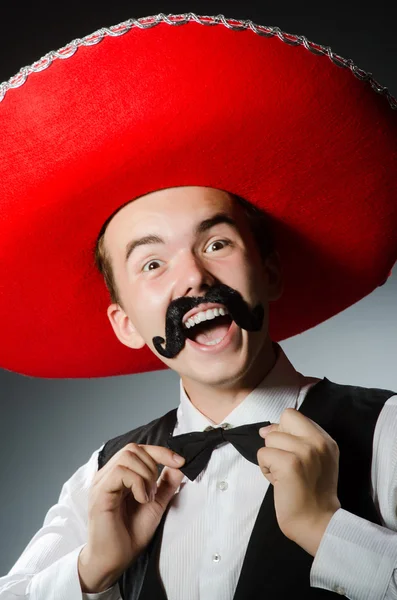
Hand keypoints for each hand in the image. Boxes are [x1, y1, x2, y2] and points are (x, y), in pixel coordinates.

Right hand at [78, 443, 184, 592]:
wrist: (115, 561)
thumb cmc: (130, 535)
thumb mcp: (156, 504)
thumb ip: (166, 484)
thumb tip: (180, 465)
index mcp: (119, 475)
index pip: (139, 450)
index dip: (161, 451)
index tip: (180, 461)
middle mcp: (108, 475)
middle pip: (133, 448)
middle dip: (153, 465)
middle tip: (154, 491)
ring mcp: (102, 482)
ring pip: (127, 456)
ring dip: (145, 476)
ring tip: (147, 497)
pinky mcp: (99, 493)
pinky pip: (120, 472)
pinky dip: (137, 483)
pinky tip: (141, 500)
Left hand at [257, 408, 340, 551]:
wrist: (318, 523)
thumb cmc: (312, 493)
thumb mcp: (314, 460)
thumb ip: (296, 440)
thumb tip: (266, 429)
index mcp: (325, 440)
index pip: (293, 415)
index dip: (285, 430)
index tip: (289, 449)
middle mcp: (318, 442)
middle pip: (282, 421)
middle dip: (277, 441)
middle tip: (286, 463)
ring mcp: (305, 452)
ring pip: (269, 439)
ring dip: (270, 458)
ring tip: (284, 475)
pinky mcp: (289, 464)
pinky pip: (263, 454)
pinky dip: (265, 469)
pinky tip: (279, 482)